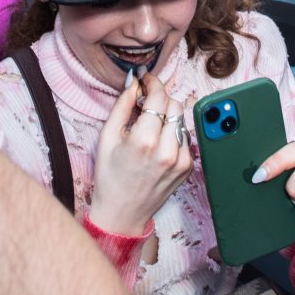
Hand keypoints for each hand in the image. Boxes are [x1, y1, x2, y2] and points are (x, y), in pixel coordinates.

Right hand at [87, 73, 193, 236]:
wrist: (122, 213)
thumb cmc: (109, 177)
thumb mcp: (107, 138)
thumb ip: (122, 106)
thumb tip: (133, 82)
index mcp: (144, 141)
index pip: (159, 97)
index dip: (152, 83)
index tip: (145, 81)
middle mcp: (167, 150)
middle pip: (175, 105)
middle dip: (160, 100)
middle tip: (146, 105)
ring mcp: (181, 160)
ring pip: (182, 120)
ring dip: (168, 116)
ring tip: (150, 127)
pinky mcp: (188, 167)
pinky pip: (185, 137)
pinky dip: (173, 134)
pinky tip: (158, 143)